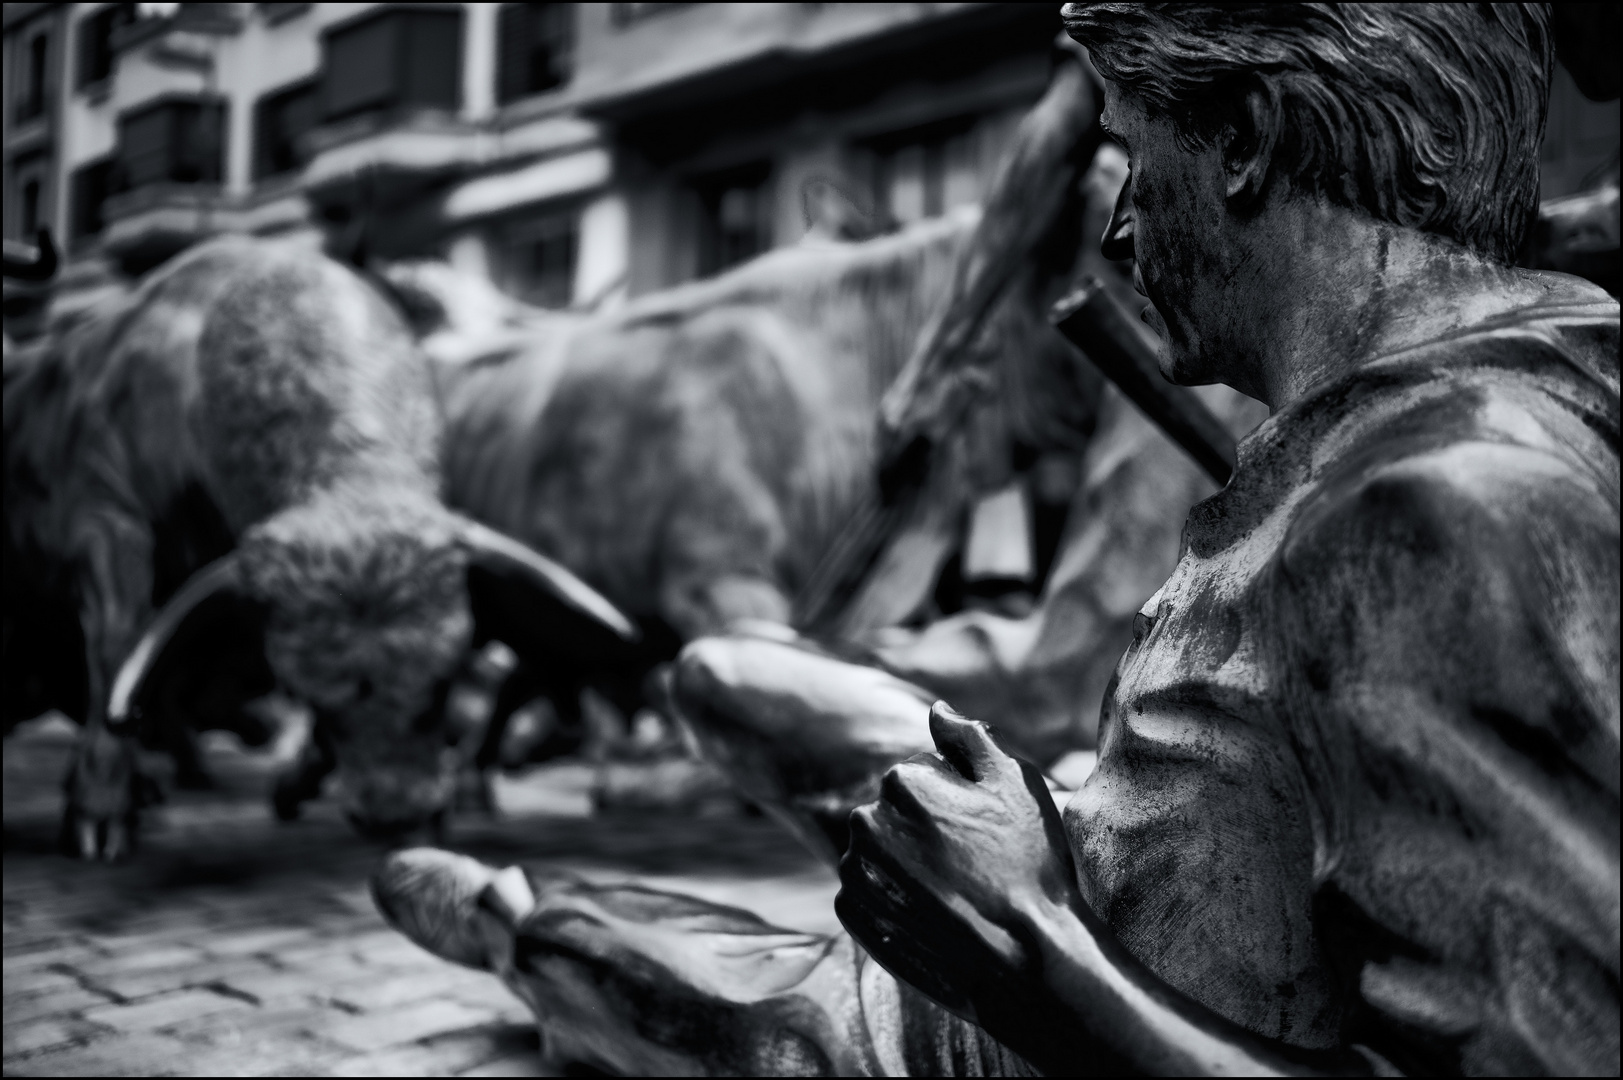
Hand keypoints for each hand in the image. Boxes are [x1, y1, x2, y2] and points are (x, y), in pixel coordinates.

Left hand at [835, 701, 1082, 1024]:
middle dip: (925, 827)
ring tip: (954, 889)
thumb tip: (936, 710)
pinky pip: (868, 890)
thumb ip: (969, 736)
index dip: (957, 800)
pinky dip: (892, 897)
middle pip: (895, 811)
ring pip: (878, 849)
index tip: (983, 831)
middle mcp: (865, 821)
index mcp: (901, 781)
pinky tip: (931, 912)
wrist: (1024, 961)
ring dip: (906, 862)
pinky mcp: (853, 914)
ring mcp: (855, 871)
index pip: (921, 774)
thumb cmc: (1028, 865)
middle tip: (972, 861)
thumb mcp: (1014, 783)